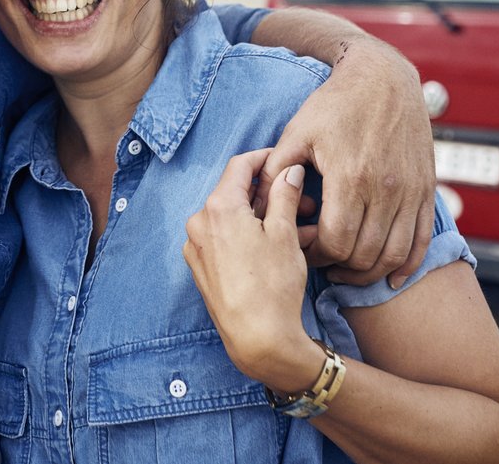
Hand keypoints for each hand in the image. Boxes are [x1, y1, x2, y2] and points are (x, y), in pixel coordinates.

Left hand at [184, 151, 324, 389]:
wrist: (257, 339)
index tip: (283, 160)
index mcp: (218, 207)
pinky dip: (249, 237)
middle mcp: (199, 223)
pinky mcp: (200, 268)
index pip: (239, 166)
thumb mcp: (284, 233)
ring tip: (301, 229)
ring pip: (234, 220)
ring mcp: (197, 247)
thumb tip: (287, 171)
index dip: (264, 159)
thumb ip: (284, 195)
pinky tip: (277, 248)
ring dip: (264, 218)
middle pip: (236, 194)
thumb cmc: (273, 285)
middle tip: (302, 202)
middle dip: (270, 194)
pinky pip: (226, 241)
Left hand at [254, 34, 434, 286]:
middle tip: (323, 263)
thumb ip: (277, 169)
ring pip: (393, 254)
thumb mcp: (297, 131)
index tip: (304, 249)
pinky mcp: (425, 190)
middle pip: (364, 253)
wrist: (384, 78)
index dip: (317, 253)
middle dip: (340, 266)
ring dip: (370, 272)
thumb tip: (257, 202)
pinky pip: (420, 242)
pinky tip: (390, 276)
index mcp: (350, 176)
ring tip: (348, 271)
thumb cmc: (335, 103)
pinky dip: (407, 265)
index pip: (335, 239)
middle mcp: (385, 188)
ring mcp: (410, 192)